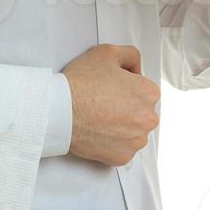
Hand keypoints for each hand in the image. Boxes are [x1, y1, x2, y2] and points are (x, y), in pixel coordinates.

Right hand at [61, 44, 159, 166]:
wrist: (60, 110)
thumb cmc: (82, 82)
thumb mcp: (107, 52)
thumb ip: (130, 55)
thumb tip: (135, 67)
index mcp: (149, 93)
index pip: (144, 88)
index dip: (126, 85)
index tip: (110, 87)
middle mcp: (148, 119)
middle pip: (141, 111)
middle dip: (126, 107)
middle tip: (103, 102)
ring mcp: (136, 141)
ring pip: (133, 131)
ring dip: (121, 126)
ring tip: (99, 117)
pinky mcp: (122, 157)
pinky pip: (122, 148)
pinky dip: (112, 142)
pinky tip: (98, 131)